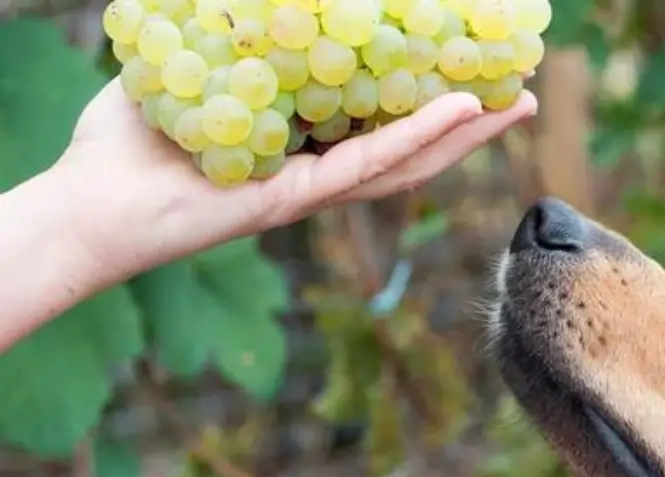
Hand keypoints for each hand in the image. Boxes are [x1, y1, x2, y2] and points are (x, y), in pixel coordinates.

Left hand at [53, 78, 536, 290]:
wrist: (92, 201)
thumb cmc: (129, 141)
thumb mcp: (189, 63)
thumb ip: (228, 34)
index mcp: (301, 140)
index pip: (377, 115)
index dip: (426, 94)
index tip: (466, 64)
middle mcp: (318, 168)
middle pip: (410, 144)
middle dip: (469, 120)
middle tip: (518, 88)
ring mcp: (314, 188)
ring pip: (408, 162)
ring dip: (467, 133)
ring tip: (516, 103)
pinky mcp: (300, 199)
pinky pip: (371, 165)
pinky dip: (419, 138)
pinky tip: (463, 110)